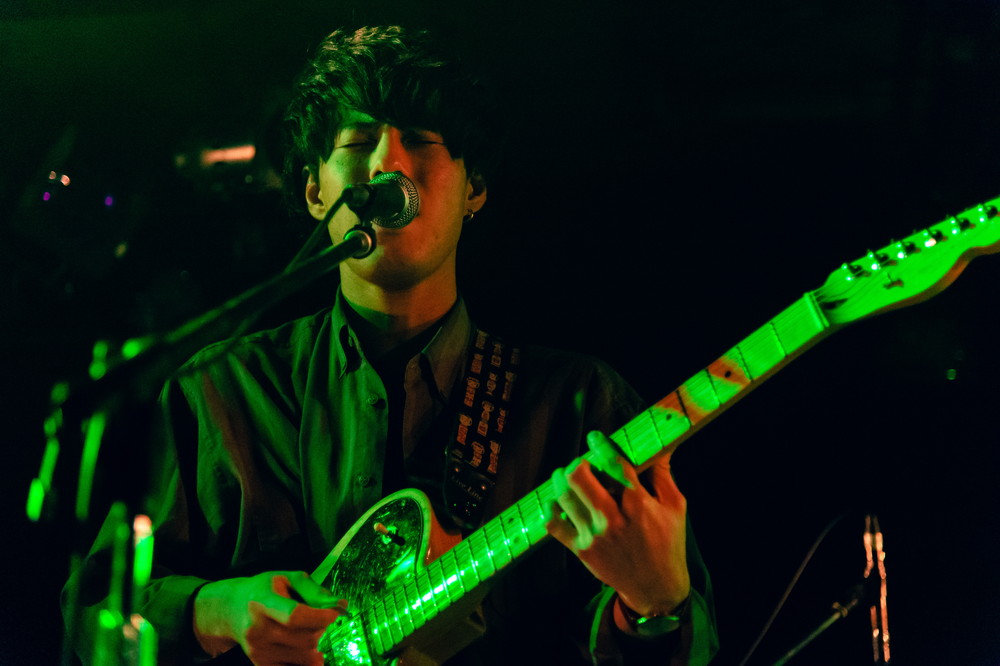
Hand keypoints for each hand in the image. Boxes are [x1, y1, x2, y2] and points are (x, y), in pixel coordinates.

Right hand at [194, 571, 346, 664]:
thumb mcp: (289, 578)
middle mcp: (258, 630)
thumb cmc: (265, 589)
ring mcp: (258, 650)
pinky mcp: (261, 664)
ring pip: (305, 656)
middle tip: (319, 618)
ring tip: (309, 631)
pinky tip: (308, 651)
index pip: (295, 616)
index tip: (334, 613)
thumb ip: (315, 591)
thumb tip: (341, 605)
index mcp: (263, 602)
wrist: (231, 609)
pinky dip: (308, 662)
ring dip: (317, 645)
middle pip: (305, 638)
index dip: (320, 617)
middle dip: (321, 628)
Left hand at [545, 431, 690, 616]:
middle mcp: (613, 519)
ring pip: (563, 497)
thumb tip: (661, 447)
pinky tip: (558, 503)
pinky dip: (551, 510)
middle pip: (578, 477)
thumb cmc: (668, 544)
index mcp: (638, 504)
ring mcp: (594, 536)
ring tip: (564, 477)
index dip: (601, 445)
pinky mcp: (582, 550)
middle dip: (577, 463)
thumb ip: (663, 475)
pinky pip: (554, 525)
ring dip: (560, 481)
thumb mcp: (675, 507)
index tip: (595, 438)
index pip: (613, 463)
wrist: (655, 586)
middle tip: (581, 463)